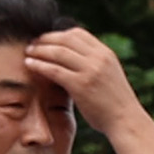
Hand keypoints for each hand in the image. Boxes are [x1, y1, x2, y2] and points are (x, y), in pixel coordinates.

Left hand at [20, 27, 152, 138]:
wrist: (126, 120)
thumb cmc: (114, 101)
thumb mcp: (108, 74)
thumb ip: (93, 64)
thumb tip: (70, 58)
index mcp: (106, 54)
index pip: (78, 33)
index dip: (58, 34)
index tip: (45, 39)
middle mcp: (99, 58)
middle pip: (66, 39)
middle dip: (45, 39)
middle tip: (32, 44)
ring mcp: (91, 70)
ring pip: (58, 52)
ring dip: (39, 50)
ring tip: (28, 52)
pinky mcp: (81, 85)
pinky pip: (54, 70)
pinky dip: (39, 65)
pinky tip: (29, 65)